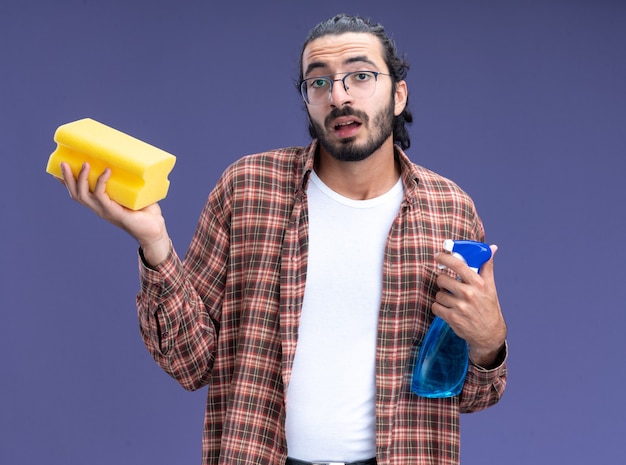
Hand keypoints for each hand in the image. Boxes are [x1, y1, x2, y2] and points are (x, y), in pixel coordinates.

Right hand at [59, 162, 170, 265]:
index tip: (59, 167)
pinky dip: (101, 182)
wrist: (155, 230)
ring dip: (81, 179)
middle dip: (67, 178)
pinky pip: (102, 196)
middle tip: (63, 162)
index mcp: (101, 204)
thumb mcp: (134, 194)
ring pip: (84, 195)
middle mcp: (100, 208)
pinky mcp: (114, 212)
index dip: (67, 182)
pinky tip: (106, 171)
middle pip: (76, 194)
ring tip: (84, 163)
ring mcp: (105, 211)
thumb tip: (133, 159)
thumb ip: (130, 181)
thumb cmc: (146, 212)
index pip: (78, 193)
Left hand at [433, 245, 506, 367]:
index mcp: (478, 284)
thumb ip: (487, 266)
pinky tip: (447, 308)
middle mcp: (469, 294)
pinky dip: (439, 307)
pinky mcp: (452, 318)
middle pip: (442, 279)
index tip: (438, 256)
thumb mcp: (490, 286)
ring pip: (438, 293)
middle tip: (448, 284)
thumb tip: (492, 248)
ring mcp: (460, 307)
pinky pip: (435, 306)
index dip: (445, 258)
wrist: (489, 334)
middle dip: (443, 281)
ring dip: (442, 296)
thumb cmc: (488, 307)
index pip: (458, 265)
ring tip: (451, 299)